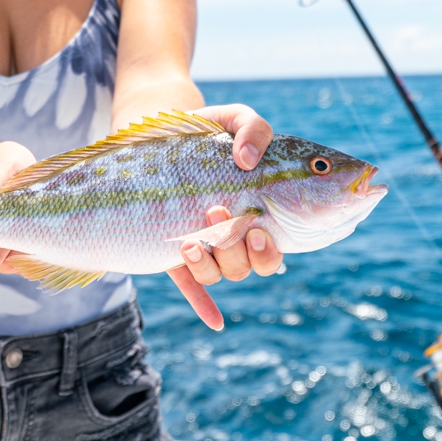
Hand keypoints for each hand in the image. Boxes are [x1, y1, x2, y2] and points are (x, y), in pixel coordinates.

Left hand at [167, 104, 282, 328]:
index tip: (259, 228)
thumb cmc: (205, 129)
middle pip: (254, 264)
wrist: (158, 134)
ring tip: (190, 235)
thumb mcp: (232, 117)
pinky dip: (206, 306)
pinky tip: (216, 323)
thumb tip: (246, 159)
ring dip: (211, 261)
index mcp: (260, 206)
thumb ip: (253, 127)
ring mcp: (207, 243)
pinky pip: (193, 287)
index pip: (283, 237)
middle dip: (242, 251)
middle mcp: (237, 231)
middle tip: (217, 216)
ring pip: (223, 273)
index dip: (275, 247)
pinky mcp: (173, 251)